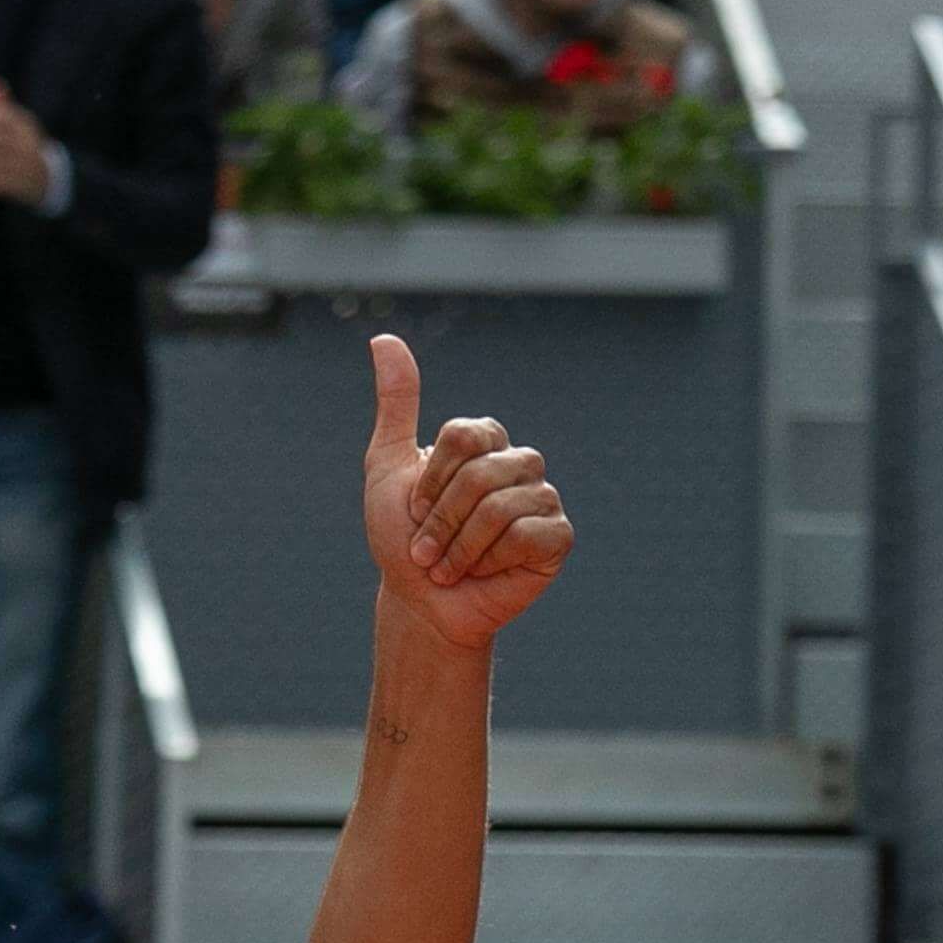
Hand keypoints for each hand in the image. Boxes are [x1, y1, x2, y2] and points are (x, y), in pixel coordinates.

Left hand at [361, 334, 572, 651]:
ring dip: (460, 548)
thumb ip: (396, 405)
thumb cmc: (403, 539)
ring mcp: (543, 499)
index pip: (464, 436)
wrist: (420, 604)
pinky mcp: (558, 537)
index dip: (430, 482)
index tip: (414, 509)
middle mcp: (519, 463)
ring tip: (450, 567)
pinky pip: (528, 536)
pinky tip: (486, 573)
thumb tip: (384, 338)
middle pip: (480, 475)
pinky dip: (492, 561)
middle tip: (427, 550)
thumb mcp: (386, 467)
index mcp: (485, 441)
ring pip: (501, 508)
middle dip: (440, 522)